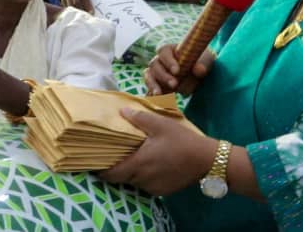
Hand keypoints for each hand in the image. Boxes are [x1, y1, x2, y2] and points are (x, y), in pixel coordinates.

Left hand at [99, 108, 216, 195]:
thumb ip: (139, 118)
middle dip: (116, 169)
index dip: (102, 170)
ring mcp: (153, 187)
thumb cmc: (181, 140)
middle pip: (122, 178)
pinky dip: (144, 177)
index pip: (112, 173)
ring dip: (131, 173)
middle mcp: (143, 179)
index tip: (96, 162)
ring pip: (134, 182)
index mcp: (139, 163)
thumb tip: (122, 111)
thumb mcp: (160, 124)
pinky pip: (147, 185)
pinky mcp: (163, 191)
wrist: (206, 160)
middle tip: (115, 156)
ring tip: (134, 158)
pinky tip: (151, 165)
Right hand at [145, 44, 215, 95]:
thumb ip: (203, 63)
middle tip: (174, 85)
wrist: (198, 75)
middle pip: (154, 64)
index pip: (164, 51)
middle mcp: (160, 60)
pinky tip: (156, 100)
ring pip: (149, 76)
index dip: (168, 61)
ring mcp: (156, 72)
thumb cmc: (201, 62)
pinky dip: (152, 93)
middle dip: (163, 76)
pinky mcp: (156, 84)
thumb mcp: (206, 60)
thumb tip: (199, 70)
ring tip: (159, 95)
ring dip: (153, 85)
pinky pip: (150, 88)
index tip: (177, 71)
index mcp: (170, 50)